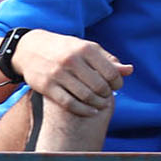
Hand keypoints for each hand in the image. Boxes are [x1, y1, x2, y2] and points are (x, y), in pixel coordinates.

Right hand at [13, 30, 132, 118]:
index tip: (116, 86)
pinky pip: (69, 103)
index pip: (111, 72)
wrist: (30, 49)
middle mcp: (72, 61)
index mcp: (85, 49)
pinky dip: (83, 110)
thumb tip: (130, 71)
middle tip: (107, 96)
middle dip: (107, 94)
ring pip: (85, 96)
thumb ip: (109, 60)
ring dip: (97, 104)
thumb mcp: (87, 48)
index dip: (118, 83)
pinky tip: (91, 111)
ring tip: (101, 104)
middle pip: (99, 86)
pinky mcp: (47, 86)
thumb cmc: (66, 49)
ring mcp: (58, 74)